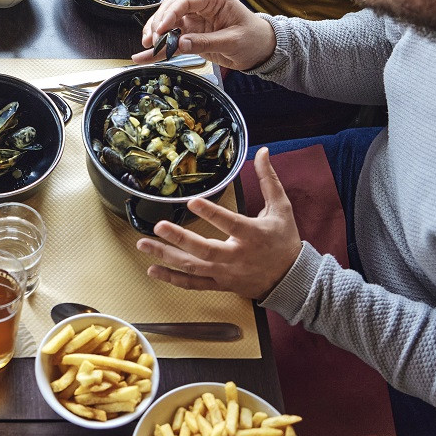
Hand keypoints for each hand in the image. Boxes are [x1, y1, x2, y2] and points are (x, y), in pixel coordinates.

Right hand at [131, 0, 275, 71]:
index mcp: (215, 0)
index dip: (170, 13)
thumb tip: (181, 44)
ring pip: (167, 24)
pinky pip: (172, 41)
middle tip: (153, 40)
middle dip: (158, 24)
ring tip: (147, 47)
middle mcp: (201, 8)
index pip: (186, 1)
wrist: (263, 51)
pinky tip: (145, 56)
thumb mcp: (233, 41)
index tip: (161, 28)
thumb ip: (206, 42)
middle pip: (171, 10)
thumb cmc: (254, 39)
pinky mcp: (192, 36)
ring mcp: (195, 23)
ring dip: (155, 35)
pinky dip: (159, 49)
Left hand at [136, 148, 301, 300]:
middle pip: (205, 250)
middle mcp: (237, 257)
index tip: (192, 202)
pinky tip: (152, 269)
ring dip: (167, 257)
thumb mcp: (281, 208)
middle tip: (158, 226)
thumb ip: (268, 180)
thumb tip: (262, 152)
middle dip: (180, 239)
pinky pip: (194, 284)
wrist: (291, 279)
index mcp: (253, 235)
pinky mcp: (220, 284)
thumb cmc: (284, 240)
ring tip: (143, 244)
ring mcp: (226, 273)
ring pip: (194, 268)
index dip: (211, 214)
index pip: (230, 223)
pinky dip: (173, 279)